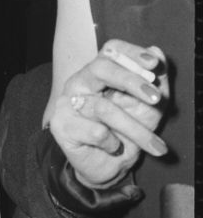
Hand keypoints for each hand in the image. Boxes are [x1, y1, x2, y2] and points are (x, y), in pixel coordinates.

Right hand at [49, 40, 168, 188]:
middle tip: (156, 98)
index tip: (153, 64)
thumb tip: (156, 50)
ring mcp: (67, 102)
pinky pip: (94, 131)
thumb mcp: (149, 109)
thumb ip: (156, 83)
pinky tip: (114, 146)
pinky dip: (111, 142)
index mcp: (100, 73)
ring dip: (136, 129)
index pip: (111, 50)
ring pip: (104, 107)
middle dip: (131, 81)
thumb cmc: (127, 133)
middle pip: (101, 68)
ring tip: (156, 146)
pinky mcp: (61, 125)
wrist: (108, 167)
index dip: (131, 53)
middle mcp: (81, 82)